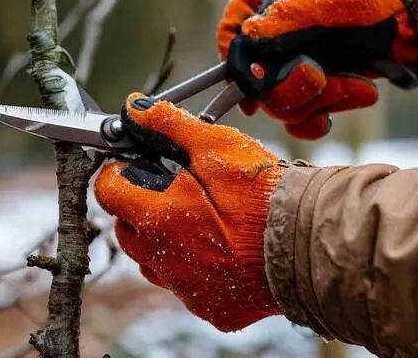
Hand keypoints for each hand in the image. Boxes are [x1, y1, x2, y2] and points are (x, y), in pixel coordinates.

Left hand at [94, 93, 282, 331]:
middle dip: (135, 206)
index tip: (128, 165)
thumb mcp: (215, 146)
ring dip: (159, 239)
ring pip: (152, 262)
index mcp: (160, 219)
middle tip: (164, 189)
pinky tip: (216, 249)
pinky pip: (185, 286)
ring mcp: (188, 289)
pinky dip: (189, 266)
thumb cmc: (263, 193)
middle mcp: (165, 261)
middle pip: (126, 230)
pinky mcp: (212, 308)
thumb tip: (135, 109)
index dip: (114, 173)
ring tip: (191, 219)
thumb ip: (170, 126)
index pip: (109, 193)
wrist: (308, 241)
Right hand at [217, 0, 417, 138]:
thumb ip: (289, 15)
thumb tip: (249, 35)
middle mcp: (282, 28)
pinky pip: (300, 114)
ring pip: (279, 98)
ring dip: (316, 101)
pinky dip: (318, 120)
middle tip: (317, 78)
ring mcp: (299, 57)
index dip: (232, 51)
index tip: (245, 77)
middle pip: (256, 74)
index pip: (235, 22)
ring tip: (357, 88)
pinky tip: (348, 104)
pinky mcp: (318, 82)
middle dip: (287, 85)